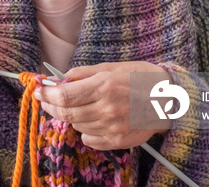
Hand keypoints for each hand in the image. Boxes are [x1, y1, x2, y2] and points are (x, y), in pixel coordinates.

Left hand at [34, 61, 171, 150]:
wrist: (170, 99)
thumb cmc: (140, 78)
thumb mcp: (111, 67)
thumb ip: (82, 73)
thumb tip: (57, 79)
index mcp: (105, 86)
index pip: (64, 95)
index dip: (46, 94)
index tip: (38, 91)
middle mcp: (108, 109)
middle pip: (66, 113)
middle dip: (51, 106)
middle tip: (46, 99)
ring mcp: (113, 127)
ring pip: (76, 125)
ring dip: (70, 115)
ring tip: (79, 105)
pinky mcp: (118, 141)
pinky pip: (89, 139)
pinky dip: (85, 129)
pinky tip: (93, 118)